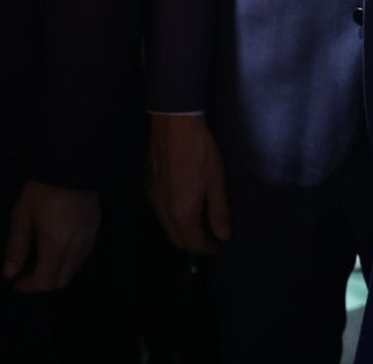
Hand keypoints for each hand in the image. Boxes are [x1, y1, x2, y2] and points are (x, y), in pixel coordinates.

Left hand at [1, 181, 98, 292]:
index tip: (16, 281)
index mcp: (56, 244)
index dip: (29, 287)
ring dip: (59, 272)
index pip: (45, 281)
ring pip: (75, 269)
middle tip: (28, 273)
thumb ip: (17, 246)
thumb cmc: (42, 188)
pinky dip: (71, 260)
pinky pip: (84, 255)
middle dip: (44, 282)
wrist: (71, 162)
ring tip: (43, 260)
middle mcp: (76, 246)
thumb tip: (9, 273)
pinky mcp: (96, 227)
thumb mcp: (22, 214)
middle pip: (62, 280)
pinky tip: (60, 247)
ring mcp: (89, 237)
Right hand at [146, 113, 229, 254]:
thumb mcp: (216, 181)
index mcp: (181, 212)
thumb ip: (219, 211)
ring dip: (181, 231)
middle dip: (192, 244)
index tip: (217, 247)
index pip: (192, 242)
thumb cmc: (200, 152)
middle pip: (176, 238)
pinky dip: (172, 217)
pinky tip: (182, 205)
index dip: (206, 248)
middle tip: (209, 239)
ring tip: (198, 224)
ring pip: (166, 225)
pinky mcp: (148, 184)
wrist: (173, 124)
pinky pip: (160, 211)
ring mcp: (153, 197)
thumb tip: (223, 236)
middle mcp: (163, 210)